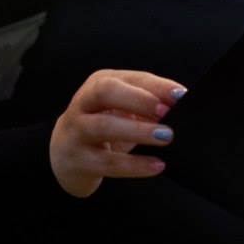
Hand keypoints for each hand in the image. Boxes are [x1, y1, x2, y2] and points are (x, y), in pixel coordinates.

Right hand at [49, 68, 183, 197]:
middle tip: (166, 113)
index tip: (180, 96)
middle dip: (138, 99)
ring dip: (137, 131)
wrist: (63, 154)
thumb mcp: (119, 109)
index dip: (156, 86)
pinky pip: (106, 162)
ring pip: (103, 126)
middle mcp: (83, 103)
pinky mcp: (77, 160)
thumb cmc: (100, 127)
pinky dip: (134, 165)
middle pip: (106, 91)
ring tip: (166, 137)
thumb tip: (180, 106)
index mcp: (98, 84)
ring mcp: (76, 131)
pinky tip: (156, 165)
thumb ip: (146, 104)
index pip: (129, 78)